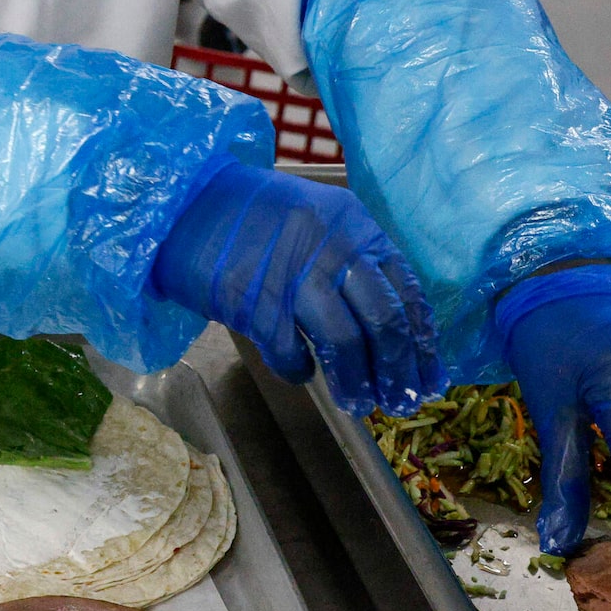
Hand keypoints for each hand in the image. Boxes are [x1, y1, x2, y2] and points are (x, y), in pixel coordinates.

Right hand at [152, 160, 441, 416]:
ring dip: (356, 382)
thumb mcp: (315, 220)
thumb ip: (352, 259)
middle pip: (383, 319)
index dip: (421, 342)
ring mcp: (294, 276)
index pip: (405, 290)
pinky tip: (300, 372)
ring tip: (359, 405)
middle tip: (399, 402)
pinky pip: (291, 351)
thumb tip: (389, 325)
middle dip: (397, 369)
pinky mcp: (257, 303)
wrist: (182, 205)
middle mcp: (332, 247)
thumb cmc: (250, 216)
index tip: (428, 378)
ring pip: (345, 341)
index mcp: (355, 225)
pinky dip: (299, 369)